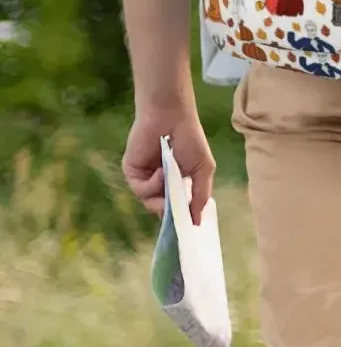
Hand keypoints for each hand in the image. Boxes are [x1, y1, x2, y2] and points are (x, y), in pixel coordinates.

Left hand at [123, 106, 214, 225]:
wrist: (171, 117)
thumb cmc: (190, 139)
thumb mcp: (203, 169)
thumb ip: (200, 196)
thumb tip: (198, 222)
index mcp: (177, 182)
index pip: (176, 208)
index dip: (180, 218)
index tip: (186, 229)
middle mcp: (159, 184)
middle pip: (162, 209)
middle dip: (170, 212)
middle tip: (178, 211)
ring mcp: (145, 179)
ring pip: (150, 203)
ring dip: (161, 196)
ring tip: (171, 180)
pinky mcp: (132, 173)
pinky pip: (140, 190)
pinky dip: (152, 185)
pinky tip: (161, 171)